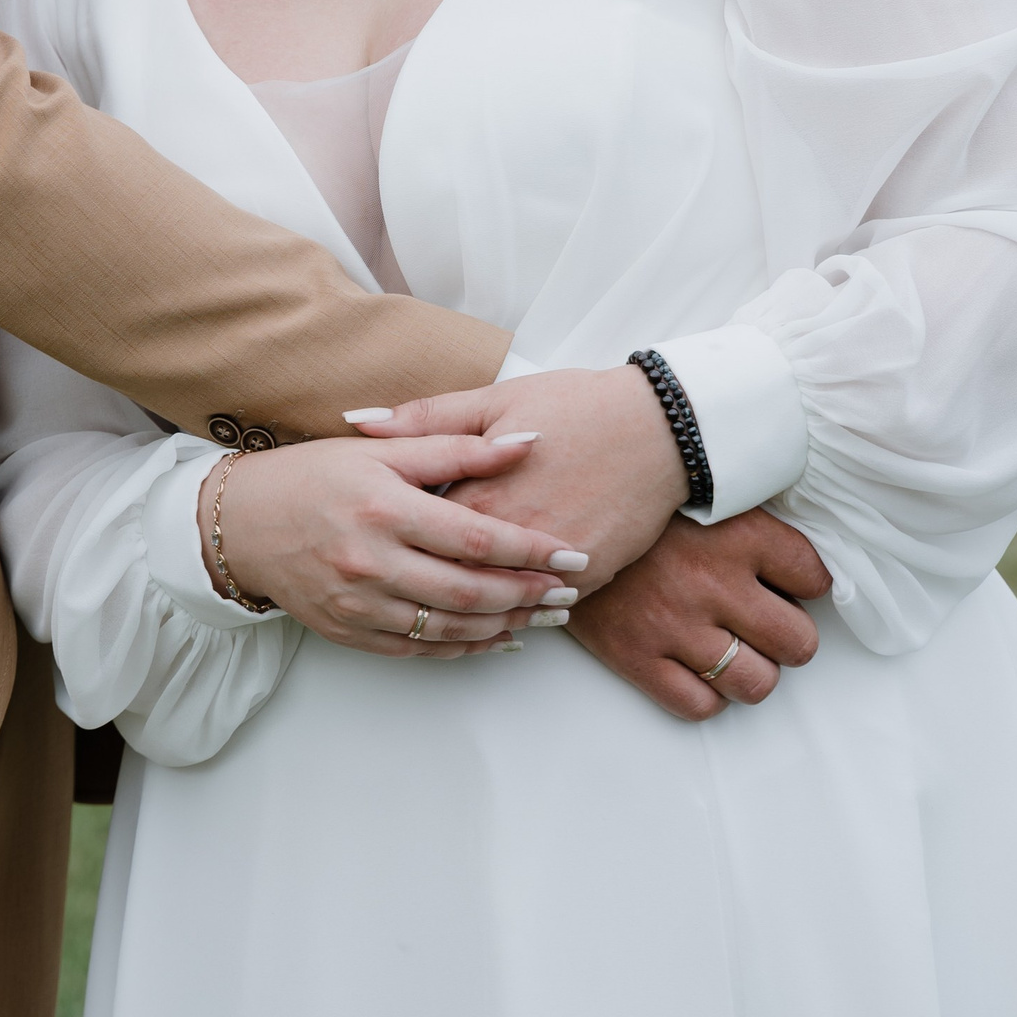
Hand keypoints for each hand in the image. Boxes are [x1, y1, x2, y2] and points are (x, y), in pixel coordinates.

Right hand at [198, 431, 589, 657]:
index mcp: (384, 507)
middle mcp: (372, 561)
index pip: (476, 536)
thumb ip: (457, 448)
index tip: (572, 553)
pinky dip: (465, 647)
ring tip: (546, 617)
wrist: (241, 522)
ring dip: (506, 625)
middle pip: (470, 591)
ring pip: (451, 627)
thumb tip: (527, 442)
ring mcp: (360, 604)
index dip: (530, 549)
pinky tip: (497, 636)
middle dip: (529, 594)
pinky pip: (421, 650)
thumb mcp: (382, 450)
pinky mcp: (351, 633)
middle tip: (570, 592)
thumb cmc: (314, 475)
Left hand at [350, 366, 688, 591]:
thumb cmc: (577, 405)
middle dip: (422, 584)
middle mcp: (512, 534)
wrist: (659, 427)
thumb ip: (424, 419)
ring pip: (497, 602)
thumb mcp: (495, 399)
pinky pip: (543, 610)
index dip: (396, 535)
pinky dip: (520, 614)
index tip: (379, 536)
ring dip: (470, 611)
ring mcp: (550, 562)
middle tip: (394, 583)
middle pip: (451, 575)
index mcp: (479, 489)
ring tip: (442, 610)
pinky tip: (502, 616)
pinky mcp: (588, 577)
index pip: (418, 530)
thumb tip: (356, 421)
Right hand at [566, 508, 830, 719]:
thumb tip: (802, 564)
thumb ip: (750, 522)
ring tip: (731, 647)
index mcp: (737, 533)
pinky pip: (700, 705)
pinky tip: (695, 665)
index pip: (814, 578)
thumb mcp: (698, 493)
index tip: (787, 581)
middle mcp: (713, 582)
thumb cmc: (636, 505)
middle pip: (799, 644)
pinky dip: (706, 694)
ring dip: (751, 671)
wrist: (553, 511)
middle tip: (763, 622)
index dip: (806, 584)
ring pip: (756, 683)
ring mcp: (675, 625)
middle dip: (787, 637)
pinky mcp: (636, 656)